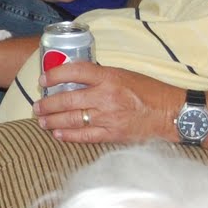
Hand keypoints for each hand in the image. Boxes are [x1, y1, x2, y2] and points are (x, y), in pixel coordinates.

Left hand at [33, 61, 182, 142]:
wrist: (170, 113)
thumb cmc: (149, 91)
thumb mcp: (124, 74)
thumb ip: (101, 77)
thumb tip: (75, 80)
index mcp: (109, 77)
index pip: (75, 71)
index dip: (55, 74)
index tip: (44, 79)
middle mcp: (106, 96)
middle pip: (68, 99)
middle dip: (48, 104)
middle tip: (37, 106)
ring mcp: (108, 117)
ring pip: (72, 119)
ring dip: (53, 120)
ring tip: (42, 121)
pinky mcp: (112, 134)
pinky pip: (84, 136)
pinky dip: (68, 136)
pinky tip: (58, 134)